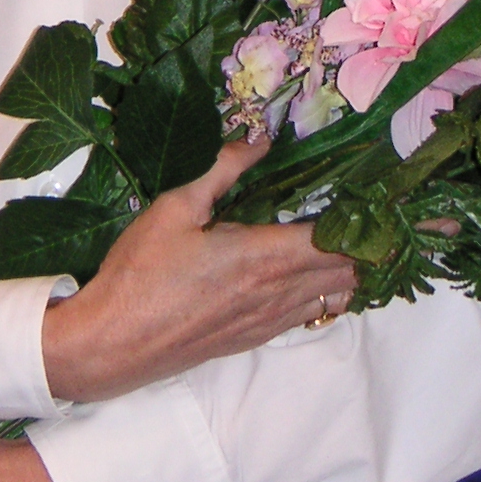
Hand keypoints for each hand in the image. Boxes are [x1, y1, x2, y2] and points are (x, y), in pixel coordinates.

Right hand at [40, 139, 356, 402]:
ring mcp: (270, 321)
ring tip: (345, 239)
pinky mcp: (256, 338)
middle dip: (362, 244)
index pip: (336, 241)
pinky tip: (313, 275)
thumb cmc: (142, 272)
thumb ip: (223, 171)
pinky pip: (309, 316)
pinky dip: (324, 294)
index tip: (365, 194)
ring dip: (347, 271)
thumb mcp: (176, 208)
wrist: (115, 342)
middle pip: (347, 272)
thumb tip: (258, 139)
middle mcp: (279, 293)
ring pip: (333, 298)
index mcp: (265, 257)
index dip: (358, 220)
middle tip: (360, 211)